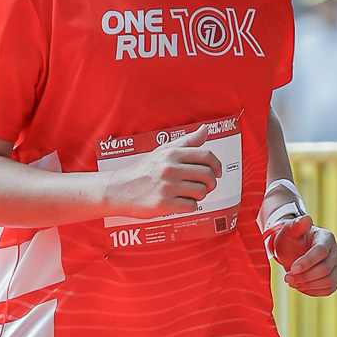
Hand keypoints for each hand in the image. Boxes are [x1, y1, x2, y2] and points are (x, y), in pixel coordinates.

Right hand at [105, 124, 222, 217]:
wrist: (119, 190)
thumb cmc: (142, 171)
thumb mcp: (162, 151)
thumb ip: (186, 141)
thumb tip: (205, 130)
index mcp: (171, 153)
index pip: (206, 156)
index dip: (217, 165)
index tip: (218, 172)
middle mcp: (170, 168)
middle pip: (207, 175)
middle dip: (210, 183)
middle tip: (204, 186)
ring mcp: (167, 186)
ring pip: (201, 192)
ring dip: (199, 196)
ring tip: (187, 194)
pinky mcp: (164, 204)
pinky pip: (191, 206)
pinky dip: (189, 206)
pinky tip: (180, 202)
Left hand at [275, 215, 336, 295]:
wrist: (294, 250)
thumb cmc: (291, 239)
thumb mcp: (289, 231)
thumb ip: (296, 225)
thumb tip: (306, 218)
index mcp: (326, 237)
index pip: (321, 252)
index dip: (306, 263)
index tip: (291, 269)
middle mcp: (336, 251)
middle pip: (325, 269)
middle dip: (304, 276)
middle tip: (287, 277)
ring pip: (329, 282)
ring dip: (308, 286)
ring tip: (292, 282)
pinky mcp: (335, 278)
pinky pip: (329, 290)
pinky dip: (313, 291)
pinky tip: (301, 286)